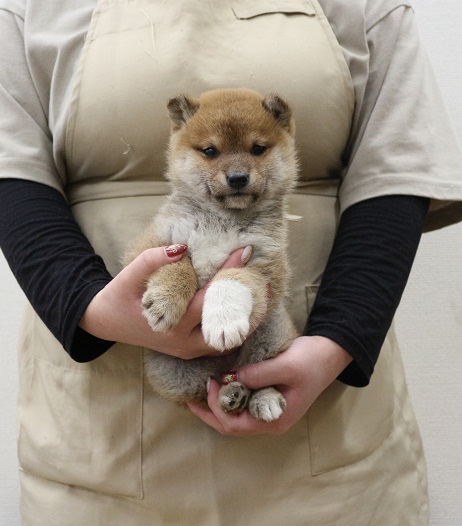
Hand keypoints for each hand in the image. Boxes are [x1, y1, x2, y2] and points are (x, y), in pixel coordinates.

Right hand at [79, 245, 251, 358]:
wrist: (105, 322)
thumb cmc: (118, 297)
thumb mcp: (129, 277)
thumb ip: (153, 261)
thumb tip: (181, 248)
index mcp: (172, 325)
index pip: (209, 297)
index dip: (228, 274)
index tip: (244, 253)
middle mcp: (184, 342)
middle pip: (225, 324)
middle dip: (245, 302)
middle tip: (263, 282)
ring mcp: (187, 350)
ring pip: (226, 340)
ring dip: (243, 320)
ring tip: (259, 298)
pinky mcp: (188, 350)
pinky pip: (217, 342)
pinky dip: (232, 328)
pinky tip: (242, 311)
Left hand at [186, 336, 352, 435]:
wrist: (329, 353)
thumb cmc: (311, 361)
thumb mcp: (286, 365)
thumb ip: (258, 374)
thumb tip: (230, 377)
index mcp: (274, 418)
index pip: (235, 424)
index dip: (217, 407)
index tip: (211, 382)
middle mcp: (268, 418)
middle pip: (231, 425)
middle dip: (209, 412)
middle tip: (189, 398)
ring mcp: (267, 408)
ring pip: (234, 415)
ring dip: (216, 405)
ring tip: (199, 391)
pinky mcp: (267, 396)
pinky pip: (241, 402)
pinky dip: (227, 395)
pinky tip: (218, 382)